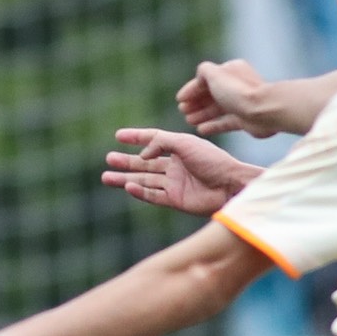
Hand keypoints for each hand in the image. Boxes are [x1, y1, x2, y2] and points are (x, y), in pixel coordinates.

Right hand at [101, 128, 256, 216]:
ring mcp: (174, 183)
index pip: (153, 140)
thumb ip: (161, 142)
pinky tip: (128, 187)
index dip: (136, 137)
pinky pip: (152, 195)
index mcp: (179, 148)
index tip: (118, 135)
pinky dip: (139, 191)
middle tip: (108, 159)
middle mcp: (175, 165)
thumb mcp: (185, 143)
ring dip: (126, 178)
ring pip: (144, 180)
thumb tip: (143, 153)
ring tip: (106, 177)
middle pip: (144, 163)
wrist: (230, 186)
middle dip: (126, 161)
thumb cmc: (213, 161)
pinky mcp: (175, 200)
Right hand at [178, 59, 316, 138]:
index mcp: (231, 71)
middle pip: (212, 95)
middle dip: (196, 103)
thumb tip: (200, 75)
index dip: (191, 89)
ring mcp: (241, 103)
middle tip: (183, 111)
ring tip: (189, 121)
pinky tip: (201, 130)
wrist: (264, 111)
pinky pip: (225, 122)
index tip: (179, 100)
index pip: (207, 79)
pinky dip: (213, 125)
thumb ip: (203, 71)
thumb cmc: (239, 92)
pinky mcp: (245, 119)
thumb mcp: (215, 74)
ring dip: (202, 114)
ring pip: (217, 109)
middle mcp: (237, 86)